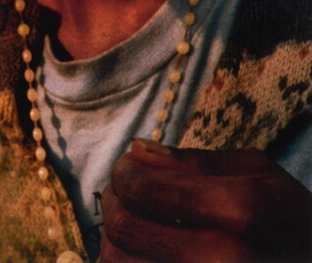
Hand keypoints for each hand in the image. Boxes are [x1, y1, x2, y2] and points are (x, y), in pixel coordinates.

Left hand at [100, 138, 311, 262]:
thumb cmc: (289, 218)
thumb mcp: (258, 173)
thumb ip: (195, 161)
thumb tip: (135, 150)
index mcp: (238, 211)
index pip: (143, 188)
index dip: (122, 172)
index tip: (128, 166)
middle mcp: (222, 259)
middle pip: (124, 229)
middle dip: (111, 202)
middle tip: (122, 191)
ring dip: (112, 240)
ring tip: (130, 222)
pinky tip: (144, 252)